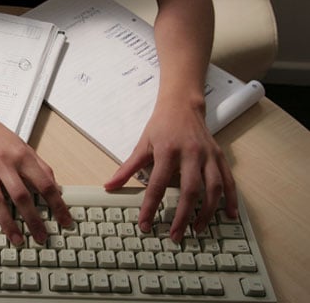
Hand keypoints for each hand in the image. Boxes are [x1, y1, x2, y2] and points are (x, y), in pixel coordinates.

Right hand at [0, 113, 72, 246]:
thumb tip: (55, 187)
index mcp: (22, 157)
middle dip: (34, 220)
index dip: (57, 205)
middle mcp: (4, 164)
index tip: (65, 221)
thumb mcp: (23, 146)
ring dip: (8, 223)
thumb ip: (40, 166)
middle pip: (21, 196)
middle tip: (42, 237)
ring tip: (17, 239)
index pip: (45, 184)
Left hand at [104, 101, 237, 241]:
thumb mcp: (142, 145)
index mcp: (167, 151)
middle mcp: (190, 153)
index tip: (146, 224)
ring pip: (212, 188)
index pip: (157, 184)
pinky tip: (230, 215)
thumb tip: (109, 186)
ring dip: (207, 211)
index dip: (150, 206)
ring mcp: (208, 155)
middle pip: (189, 190)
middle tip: (175, 235)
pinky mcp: (220, 156)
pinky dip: (231, 199)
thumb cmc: (161, 126)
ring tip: (199, 229)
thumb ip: (127, 168)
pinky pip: (229, 180)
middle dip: (183, 215)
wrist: (182, 105)